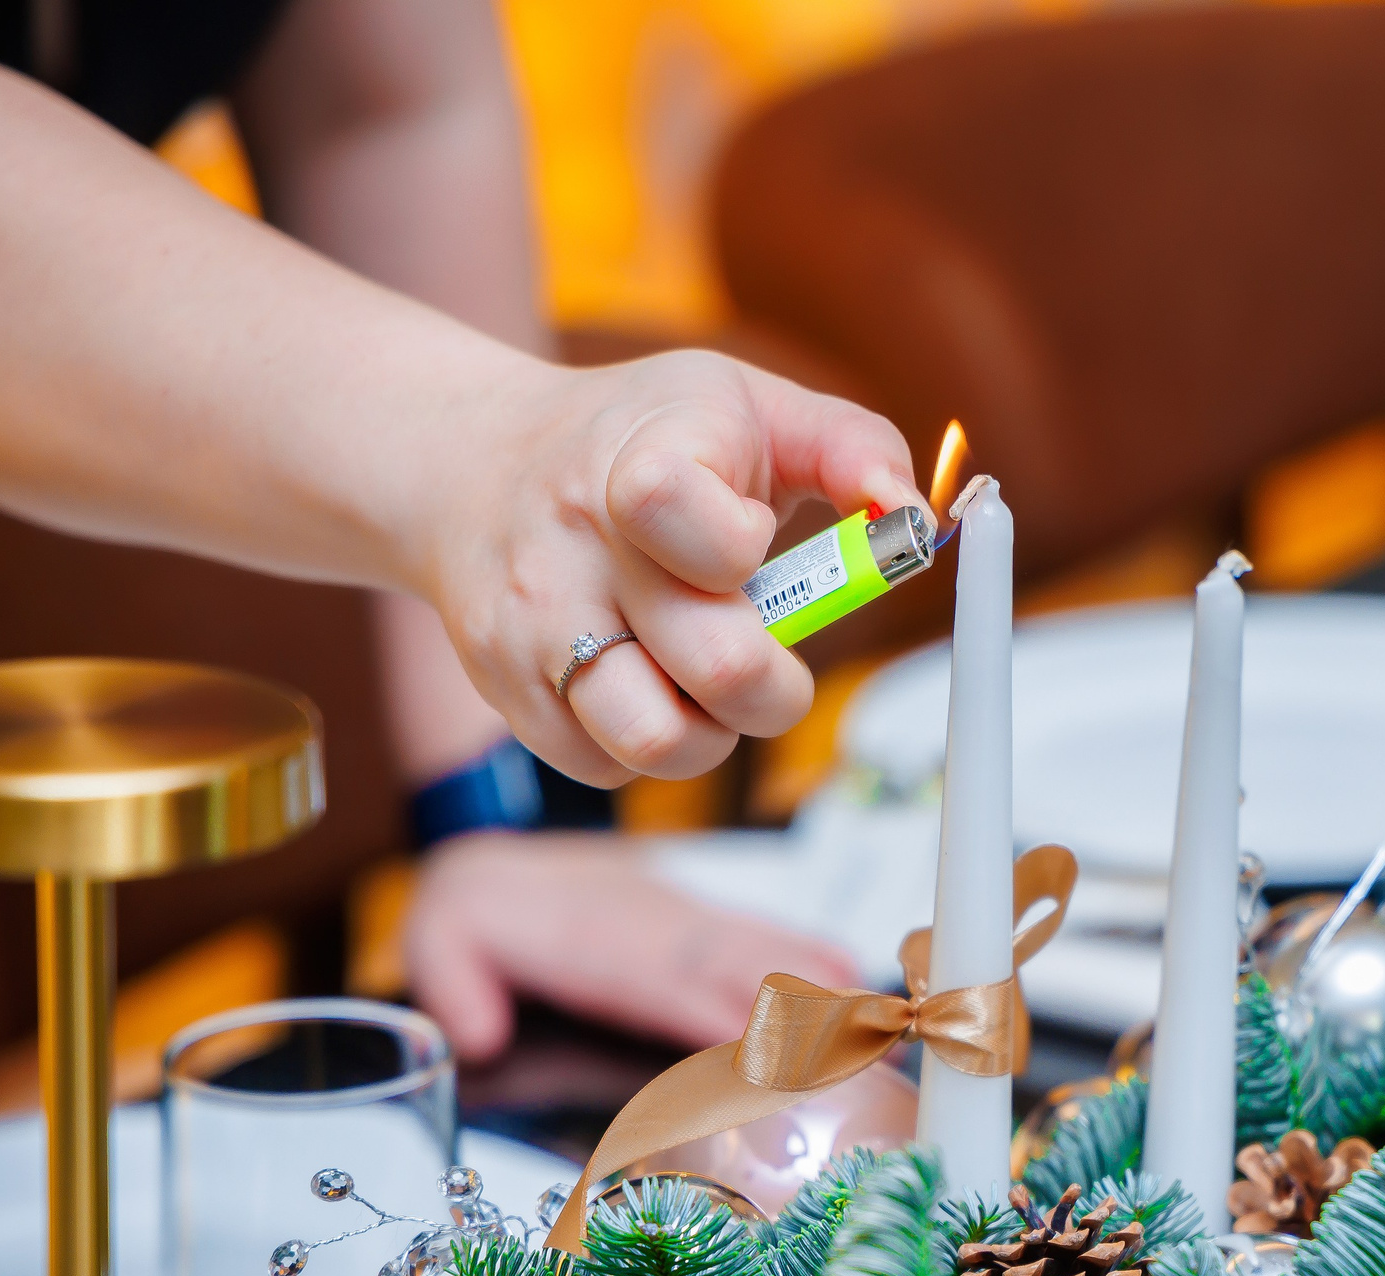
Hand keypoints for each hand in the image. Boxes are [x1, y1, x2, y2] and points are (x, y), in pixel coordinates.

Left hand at [401, 830, 861, 1060]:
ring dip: (816, 981)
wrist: (497, 856)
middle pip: (728, 963)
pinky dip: (811, 958)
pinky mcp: (701, 924)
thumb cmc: (475, 909)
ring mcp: (683, 918)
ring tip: (873, 1018)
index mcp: (587, 936)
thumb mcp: (442, 934)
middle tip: (857, 1044)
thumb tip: (483, 1033)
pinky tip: (854, 979)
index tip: (768, 1051)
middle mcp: (649, 923)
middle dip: (790, 1002)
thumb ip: (455, 982)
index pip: (659, 978)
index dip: (713, 1011)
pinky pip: (760, 939)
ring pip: (756, 947)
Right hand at [428, 350, 925, 787]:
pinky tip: (648, 683)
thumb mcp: (743, 401)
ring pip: (654, 738)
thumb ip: (851, 445)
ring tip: (705, 679)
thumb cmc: (635, 437)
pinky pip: (605, 765)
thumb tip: (916, 518)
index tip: (752, 541)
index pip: (671, 509)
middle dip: (776, 679)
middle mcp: (575, 551)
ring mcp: (534, 631)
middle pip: (713, 663)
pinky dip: (648, 744)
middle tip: (771, 652)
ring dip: (711, 730)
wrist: (469, 462)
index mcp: (637, 462)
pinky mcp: (509, 694)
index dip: (739, 547)